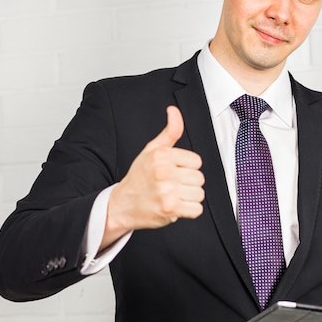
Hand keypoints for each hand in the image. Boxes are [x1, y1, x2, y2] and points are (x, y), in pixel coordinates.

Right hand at [101, 106, 204, 248]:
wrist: (122, 204)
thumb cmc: (139, 176)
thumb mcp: (152, 150)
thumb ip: (169, 132)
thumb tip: (174, 111)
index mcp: (162, 155)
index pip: (196, 161)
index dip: (187, 168)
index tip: (174, 172)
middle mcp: (164, 172)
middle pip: (199, 178)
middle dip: (188, 183)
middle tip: (171, 186)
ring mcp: (167, 191)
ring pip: (199, 194)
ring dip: (189, 198)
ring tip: (173, 196)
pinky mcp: (170, 209)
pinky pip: (197, 209)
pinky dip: (189, 211)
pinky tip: (175, 206)